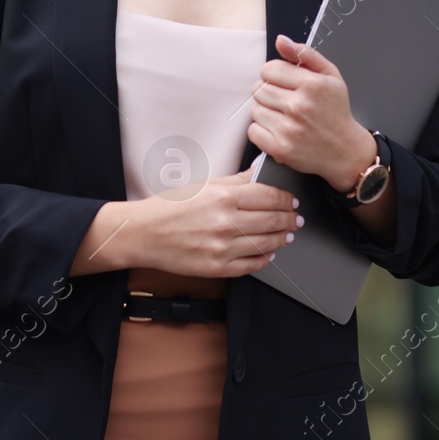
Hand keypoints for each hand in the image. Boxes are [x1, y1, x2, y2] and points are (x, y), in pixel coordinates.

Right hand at [115, 171, 302, 277]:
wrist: (143, 234)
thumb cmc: (170, 207)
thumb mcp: (205, 184)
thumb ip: (237, 180)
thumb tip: (261, 171)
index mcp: (224, 198)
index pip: (270, 197)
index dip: (286, 199)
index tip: (291, 200)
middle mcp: (226, 223)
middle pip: (272, 220)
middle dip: (289, 219)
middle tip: (296, 218)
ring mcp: (222, 248)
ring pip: (266, 244)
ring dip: (282, 239)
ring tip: (287, 234)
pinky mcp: (217, 268)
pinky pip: (251, 265)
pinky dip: (264, 259)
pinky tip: (269, 253)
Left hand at [248, 34, 376, 192]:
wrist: (345, 151)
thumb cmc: (336, 112)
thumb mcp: (331, 76)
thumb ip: (305, 54)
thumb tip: (281, 41)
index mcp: (311, 85)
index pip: (269, 69)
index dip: (275, 75)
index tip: (284, 83)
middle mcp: (299, 106)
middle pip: (259, 89)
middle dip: (270, 93)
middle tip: (286, 101)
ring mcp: (289, 129)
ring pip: (255, 109)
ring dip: (266, 112)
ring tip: (284, 117)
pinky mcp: (280, 149)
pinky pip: (253, 131)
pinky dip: (262, 131)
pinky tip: (279, 130)